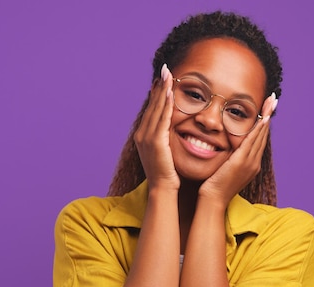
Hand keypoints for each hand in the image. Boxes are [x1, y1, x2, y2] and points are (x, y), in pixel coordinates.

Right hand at [134, 64, 178, 190]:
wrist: (162, 189)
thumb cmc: (167, 175)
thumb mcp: (163, 153)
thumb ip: (164, 140)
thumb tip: (170, 132)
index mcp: (143, 136)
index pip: (151, 110)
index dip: (157, 93)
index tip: (163, 79)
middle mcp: (142, 135)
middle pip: (152, 105)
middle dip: (159, 86)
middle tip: (165, 69)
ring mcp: (147, 138)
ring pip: (156, 109)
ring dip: (163, 90)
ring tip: (168, 75)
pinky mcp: (156, 141)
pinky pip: (162, 119)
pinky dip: (166, 105)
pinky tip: (171, 93)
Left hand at [199, 93, 277, 206]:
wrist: (212, 200)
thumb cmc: (213, 186)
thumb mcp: (224, 168)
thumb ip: (228, 157)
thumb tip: (225, 146)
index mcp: (251, 164)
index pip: (259, 139)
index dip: (264, 123)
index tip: (267, 108)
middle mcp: (254, 163)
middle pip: (263, 134)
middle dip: (268, 115)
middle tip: (273, 99)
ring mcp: (250, 163)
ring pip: (260, 135)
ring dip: (266, 116)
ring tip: (272, 101)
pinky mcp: (242, 162)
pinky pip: (252, 142)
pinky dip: (258, 129)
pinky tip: (263, 117)